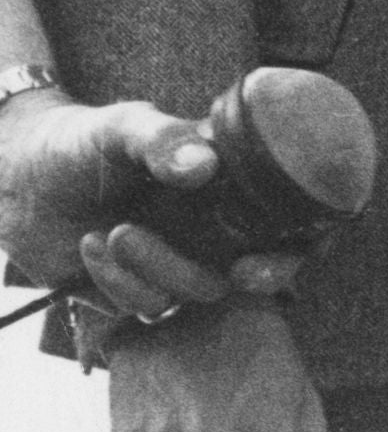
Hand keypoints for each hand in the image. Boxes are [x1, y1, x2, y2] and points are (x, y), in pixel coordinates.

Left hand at [0, 90, 298, 313]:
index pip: (299, 208)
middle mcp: (217, 221)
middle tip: (239, 273)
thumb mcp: (120, 127)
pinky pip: (151, 304)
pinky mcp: (141, 289)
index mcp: (229, 178)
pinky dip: (121, 280)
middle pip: (271, 262)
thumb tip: (203, 167)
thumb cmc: (78, 140)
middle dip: (264, 275)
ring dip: (163, 268)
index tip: (299, 242)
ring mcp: (181, 257)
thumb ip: (160, 140)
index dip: (314, 235)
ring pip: (204, 288)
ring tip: (116, 232)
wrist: (14, 181)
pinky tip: (92, 246)